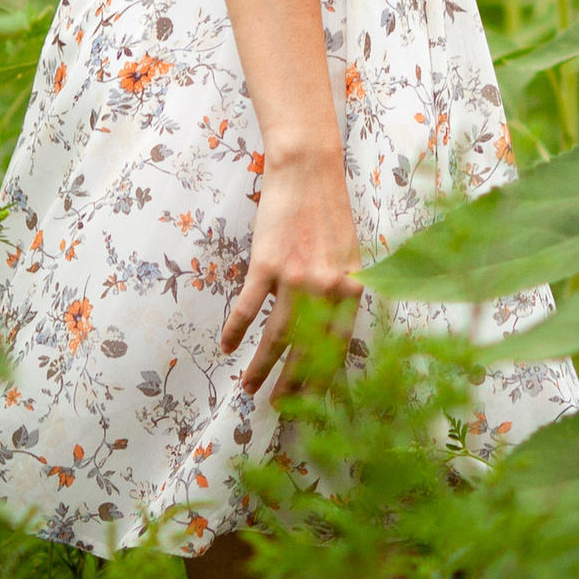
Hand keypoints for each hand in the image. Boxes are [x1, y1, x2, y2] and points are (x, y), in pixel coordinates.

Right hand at [221, 138, 362, 400]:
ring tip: (248, 386)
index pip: (339, 346)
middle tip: (278, 408)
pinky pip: (248, 307)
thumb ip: (342, 292)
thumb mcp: (348, 256)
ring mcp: (297, 277)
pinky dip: (235, 330)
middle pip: (309, 349)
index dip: (325, 378)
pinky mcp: (268, 263)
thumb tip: (327, 329)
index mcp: (352, 289)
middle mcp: (328, 288)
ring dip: (260, 365)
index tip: (313, 402)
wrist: (308, 170)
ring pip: (277, 336)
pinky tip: (226, 346)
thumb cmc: (328, 212)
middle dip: (292, 384)